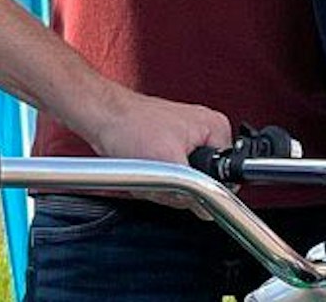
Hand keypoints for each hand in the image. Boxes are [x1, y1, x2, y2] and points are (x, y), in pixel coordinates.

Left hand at [71, 88, 230, 212]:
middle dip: (175, 187)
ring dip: (162, 184)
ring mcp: (186, 139)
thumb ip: (193, 190)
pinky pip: (169, 175)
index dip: (199, 190)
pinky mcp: (169, 146)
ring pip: (183, 183)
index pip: (224, 179)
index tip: (178, 183)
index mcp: (215, 129)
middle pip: (202, 183)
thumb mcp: (168, 162)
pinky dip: (154, 178)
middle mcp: (204, 132)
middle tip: (156, 171)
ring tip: (146, 165)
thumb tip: (208, 211)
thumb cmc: (130, 125)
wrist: (101, 116)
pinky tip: (142, 166)